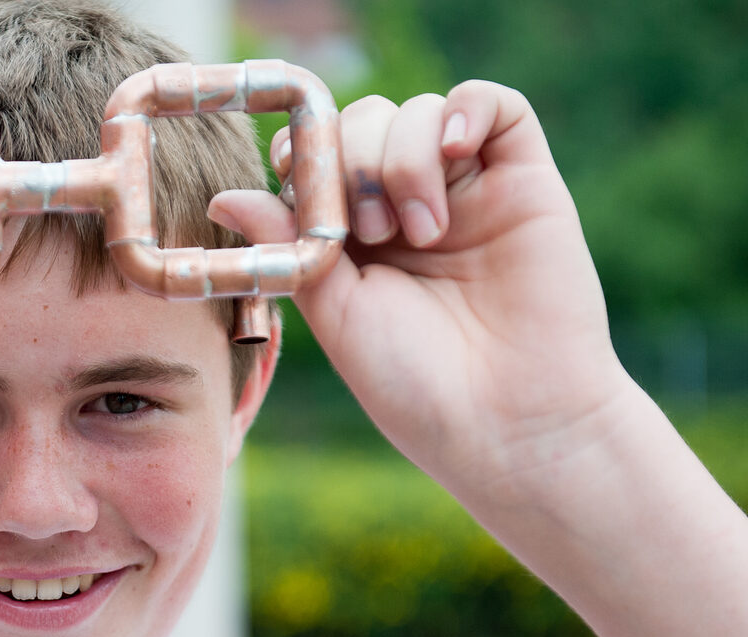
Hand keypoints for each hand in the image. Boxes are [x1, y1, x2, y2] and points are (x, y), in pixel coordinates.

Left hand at [211, 81, 628, 509]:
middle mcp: (409, 208)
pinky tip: (452, 151)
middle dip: (350, 161)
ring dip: (400, 158)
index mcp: (356, 240)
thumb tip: (222, 196)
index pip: (317, 157)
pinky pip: (495, 103)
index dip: (301, 158)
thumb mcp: (335, 314)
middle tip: (370, 234)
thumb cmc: (417, 385)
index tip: (302, 201)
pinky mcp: (525, 182)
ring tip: (422, 233)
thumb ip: (289, 246)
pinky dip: (465, 109)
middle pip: (362, 122)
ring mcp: (467, 192)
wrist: (510, 421)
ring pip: (418, 112)